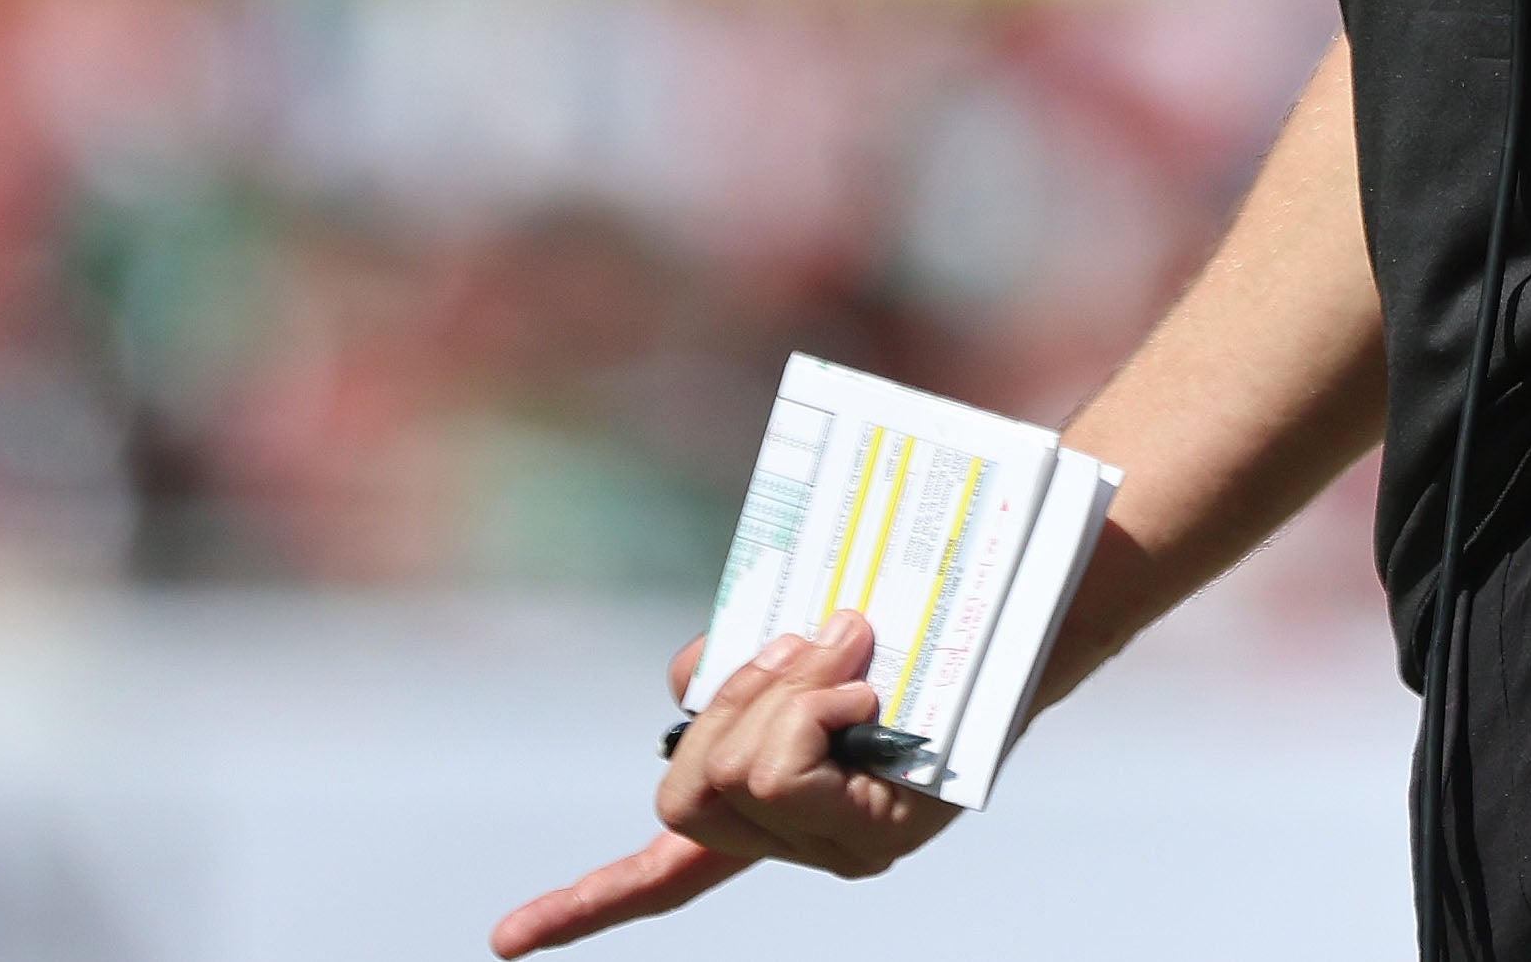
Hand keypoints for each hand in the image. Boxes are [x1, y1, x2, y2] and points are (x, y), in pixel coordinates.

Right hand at [487, 611, 958, 953]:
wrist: (1027, 602)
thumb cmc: (918, 614)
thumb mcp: (796, 632)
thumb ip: (732, 665)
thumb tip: (689, 683)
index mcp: (770, 803)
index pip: (661, 872)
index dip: (580, 905)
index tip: (504, 942)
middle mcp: (799, 843)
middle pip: (685, 792)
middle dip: (730, 702)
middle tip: (811, 641)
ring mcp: (841, 850)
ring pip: (735, 778)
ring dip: (784, 691)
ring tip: (854, 651)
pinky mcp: (882, 838)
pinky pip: (783, 778)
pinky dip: (811, 714)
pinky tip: (865, 693)